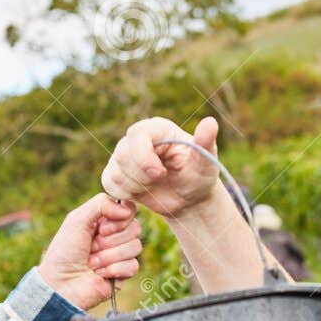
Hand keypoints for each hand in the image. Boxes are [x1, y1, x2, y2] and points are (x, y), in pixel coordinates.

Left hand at [37, 193, 142, 310]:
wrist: (61, 283)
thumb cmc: (64, 252)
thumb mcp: (77, 219)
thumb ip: (101, 204)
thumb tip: (126, 210)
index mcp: (105, 220)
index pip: (129, 210)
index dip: (119, 219)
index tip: (101, 228)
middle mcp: (115, 236)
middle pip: (135, 228)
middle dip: (110, 240)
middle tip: (92, 247)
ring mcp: (121, 255)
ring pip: (135, 247)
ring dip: (108, 256)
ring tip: (92, 262)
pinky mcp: (124, 273)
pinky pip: (133, 265)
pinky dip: (113, 269)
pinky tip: (99, 273)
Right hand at [101, 115, 220, 219]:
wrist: (189, 198)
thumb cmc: (199, 176)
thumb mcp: (206, 162)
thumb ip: (206, 142)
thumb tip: (210, 122)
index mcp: (158, 129)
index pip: (137, 134)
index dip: (143, 156)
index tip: (160, 174)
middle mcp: (137, 139)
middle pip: (122, 155)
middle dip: (142, 177)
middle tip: (162, 180)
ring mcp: (123, 155)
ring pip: (115, 172)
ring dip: (136, 187)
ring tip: (155, 186)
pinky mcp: (116, 173)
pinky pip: (109, 185)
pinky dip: (126, 195)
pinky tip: (143, 194)